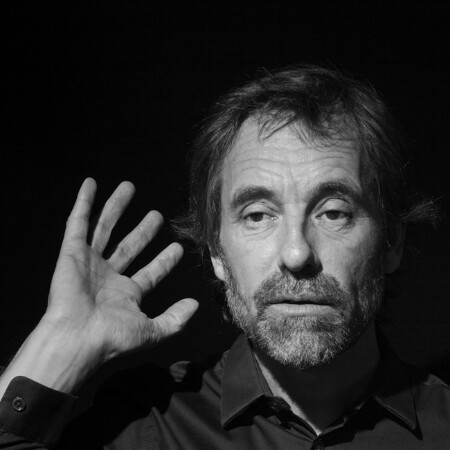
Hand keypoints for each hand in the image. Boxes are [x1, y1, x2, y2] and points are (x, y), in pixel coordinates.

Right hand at [44, 178, 197, 364]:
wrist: (76, 338)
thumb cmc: (111, 338)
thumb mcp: (151, 331)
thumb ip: (175, 319)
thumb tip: (195, 305)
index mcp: (126, 295)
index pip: (151, 273)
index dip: (165, 261)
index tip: (179, 248)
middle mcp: (108, 277)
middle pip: (129, 246)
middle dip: (144, 231)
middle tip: (157, 216)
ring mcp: (89, 263)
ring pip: (105, 228)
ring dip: (116, 207)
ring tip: (129, 187)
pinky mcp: (71, 252)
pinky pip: (77, 222)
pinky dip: (83, 202)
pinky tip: (90, 184)